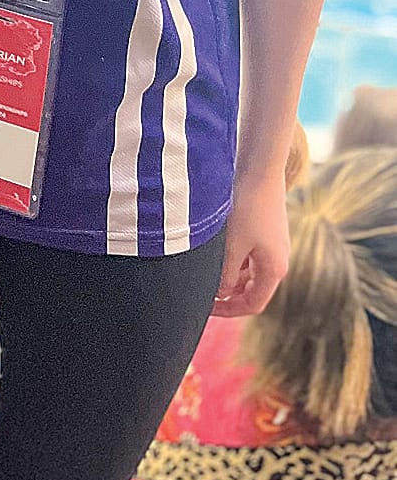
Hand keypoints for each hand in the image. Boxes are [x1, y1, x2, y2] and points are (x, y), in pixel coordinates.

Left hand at [213, 170, 289, 318]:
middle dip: (227, 295)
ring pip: (249, 272)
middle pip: (252, 290)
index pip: (253, 304)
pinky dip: (233, 260)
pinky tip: (213, 253)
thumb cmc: (247, 206)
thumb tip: (220, 295)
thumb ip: (226, 274)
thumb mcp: (233, 245)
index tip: (206, 309)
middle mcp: (278, 260)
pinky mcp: (266, 231)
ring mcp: (273, 245)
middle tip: (202, 293)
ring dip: (229, 276)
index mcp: (275, 269)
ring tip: (204, 272)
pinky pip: (249, 256)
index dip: (229, 310)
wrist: (259, 168)